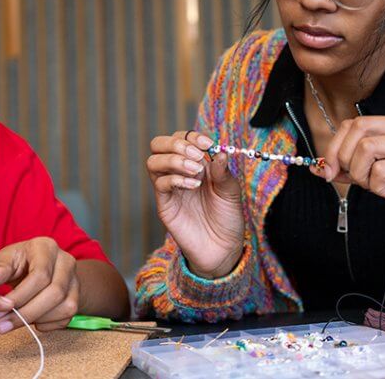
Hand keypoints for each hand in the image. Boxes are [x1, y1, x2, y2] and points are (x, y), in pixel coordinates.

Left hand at [0, 237, 79, 332]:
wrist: (39, 267)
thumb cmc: (19, 262)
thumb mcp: (5, 259)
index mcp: (47, 247)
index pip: (40, 274)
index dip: (20, 296)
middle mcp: (66, 262)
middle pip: (55, 293)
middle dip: (27, 313)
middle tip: (1, 325)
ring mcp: (75, 280)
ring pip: (65, 307)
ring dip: (36, 320)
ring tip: (12, 323)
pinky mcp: (77, 297)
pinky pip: (66, 318)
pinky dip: (47, 324)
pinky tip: (30, 321)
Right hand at [146, 130, 244, 278]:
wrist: (222, 248)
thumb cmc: (227, 218)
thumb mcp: (231, 191)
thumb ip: (224, 172)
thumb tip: (220, 152)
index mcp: (195, 163)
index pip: (182, 138)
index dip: (192, 136)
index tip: (208, 145)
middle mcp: (178, 172)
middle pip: (159, 144)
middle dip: (177, 143)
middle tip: (197, 157)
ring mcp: (170, 188)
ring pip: (153, 161)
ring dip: (174, 160)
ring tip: (195, 171)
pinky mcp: (165, 204)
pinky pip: (159, 184)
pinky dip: (175, 179)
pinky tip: (193, 186)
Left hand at [317, 116, 384, 239]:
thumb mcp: (382, 178)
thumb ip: (355, 169)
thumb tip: (320, 168)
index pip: (354, 122)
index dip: (334, 146)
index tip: (329, 170)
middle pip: (358, 128)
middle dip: (343, 156)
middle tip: (350, 179)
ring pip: (367, 147)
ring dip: (361, 173)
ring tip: (375, 186)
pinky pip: (382, 169)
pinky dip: (377, 185)